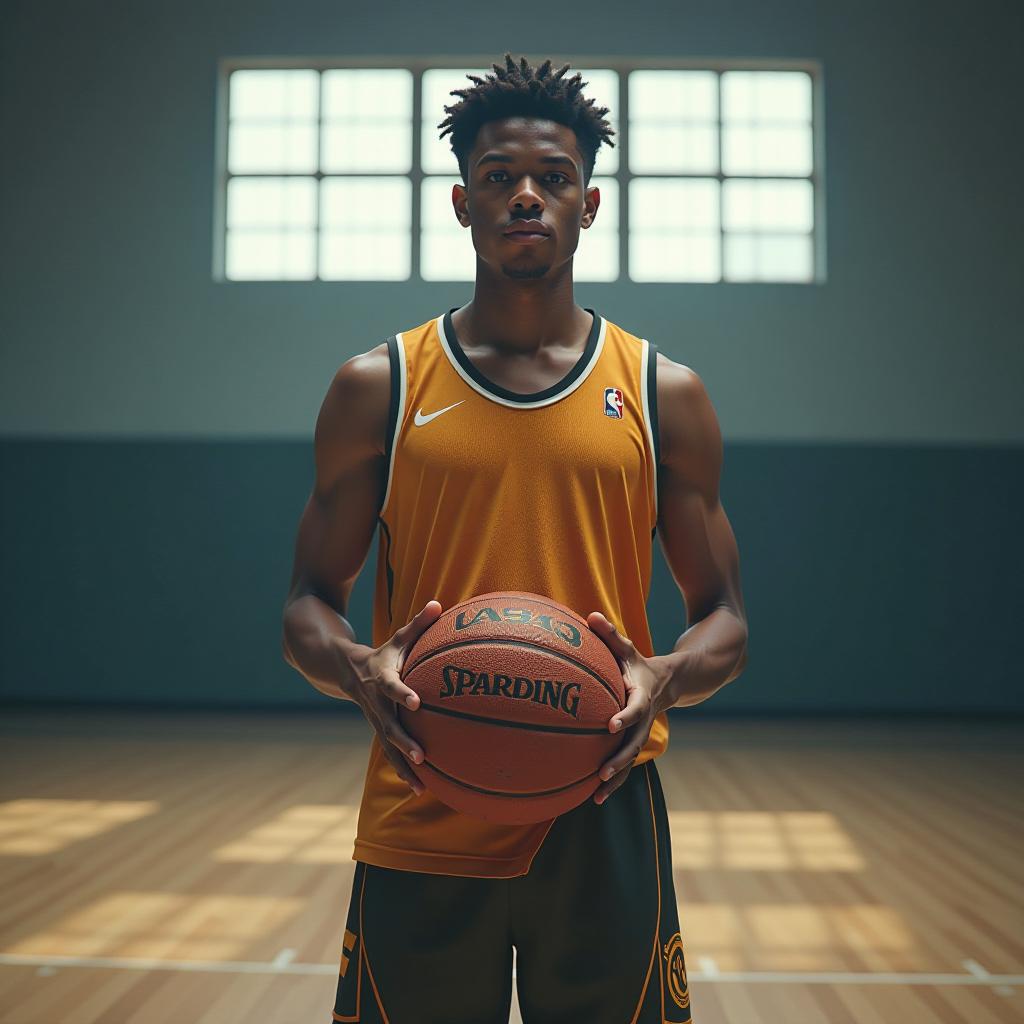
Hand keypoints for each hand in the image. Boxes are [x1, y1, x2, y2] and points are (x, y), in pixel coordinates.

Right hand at [341, 600, 442, 795]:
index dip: (402, 693)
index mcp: (380, 678)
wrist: (340, 670)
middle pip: (388, 725)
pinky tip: (419, 787)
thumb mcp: (397, 638)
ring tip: (420, 784)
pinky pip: (389, 752)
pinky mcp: (377, 729)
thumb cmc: (381, 652)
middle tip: (422, 756)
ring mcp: (374, 719)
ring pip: (387, 746)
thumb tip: (440, 604)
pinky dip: (402, 769)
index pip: (391, 685)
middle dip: (403, 742)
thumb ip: (418, 624)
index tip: (417, 703)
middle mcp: (375, 702)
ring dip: (402, 765)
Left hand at [586, 611, 672, 804]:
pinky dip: (612, 781)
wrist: (671, 683)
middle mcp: (643, 719)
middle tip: (601, 773)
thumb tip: (590, 615)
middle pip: (633, 743)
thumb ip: (610, 635)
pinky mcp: (635, 743)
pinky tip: (594, 798)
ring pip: (630, 760)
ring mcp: (641, 734)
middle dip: (619, 760)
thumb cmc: (639, 664)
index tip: (610, 725)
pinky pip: (624, 763)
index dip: (624, 716)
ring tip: (596, 796)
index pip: (634, 708)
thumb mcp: (628, 649)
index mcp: (641, 696)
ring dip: (615, 779)